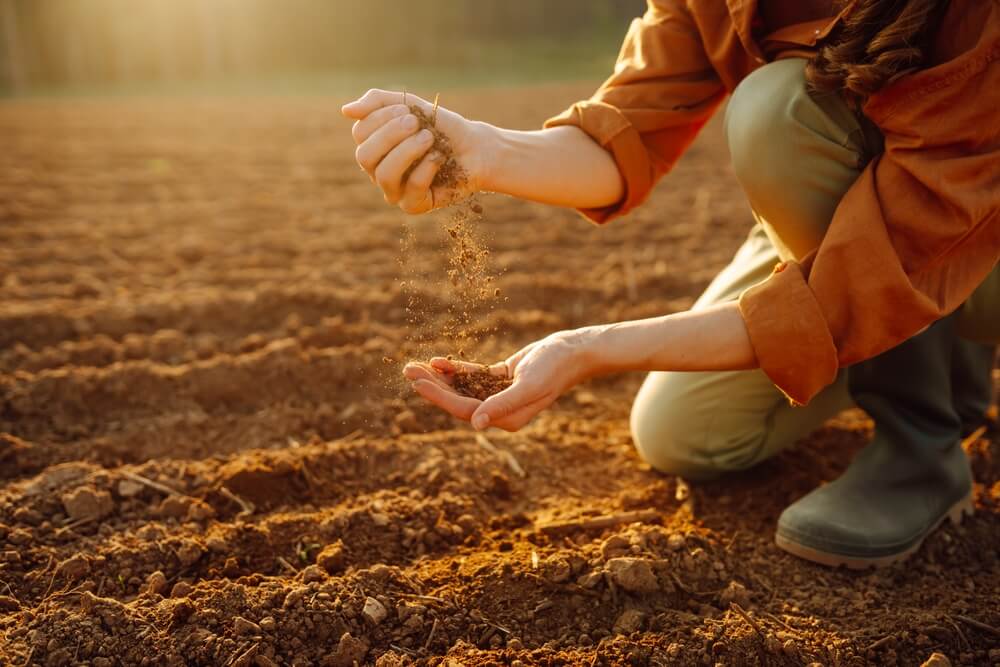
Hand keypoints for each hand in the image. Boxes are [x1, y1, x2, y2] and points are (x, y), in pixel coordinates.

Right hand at [341, 89, 492, 213]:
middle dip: (391, 135)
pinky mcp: (414, 205)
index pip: (360, 133)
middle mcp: (378, 170)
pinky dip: (426, 168)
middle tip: (416, 123)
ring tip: (430, 138)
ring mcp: (395, 191)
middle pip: (365, 156)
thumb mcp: (410, 106)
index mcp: (374, 146)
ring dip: (408, 151)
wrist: (475, 147)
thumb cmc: (441, 127)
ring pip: (383, 175)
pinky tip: (439, 158)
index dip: (381, 119)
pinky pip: (411, 189)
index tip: (408, 111)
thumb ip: (378, 103)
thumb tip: (345, 111)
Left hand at [402, 328, 599, 431]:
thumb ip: (502, 404)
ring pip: (462, 388)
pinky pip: (473, 376)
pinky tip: (439, 360)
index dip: (439, 396)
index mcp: (506, 418)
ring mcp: (500, 395)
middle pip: (458, 400)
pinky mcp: (501, 379)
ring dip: (439, 377)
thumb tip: (476, 424)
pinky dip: (456, 369)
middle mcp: (500, 411)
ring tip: (414, 366)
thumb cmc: (554, 368)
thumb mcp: (529, 385)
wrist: (574, 352)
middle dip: (432, 386)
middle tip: (407, 370)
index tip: (418, 382)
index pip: (464, 410)